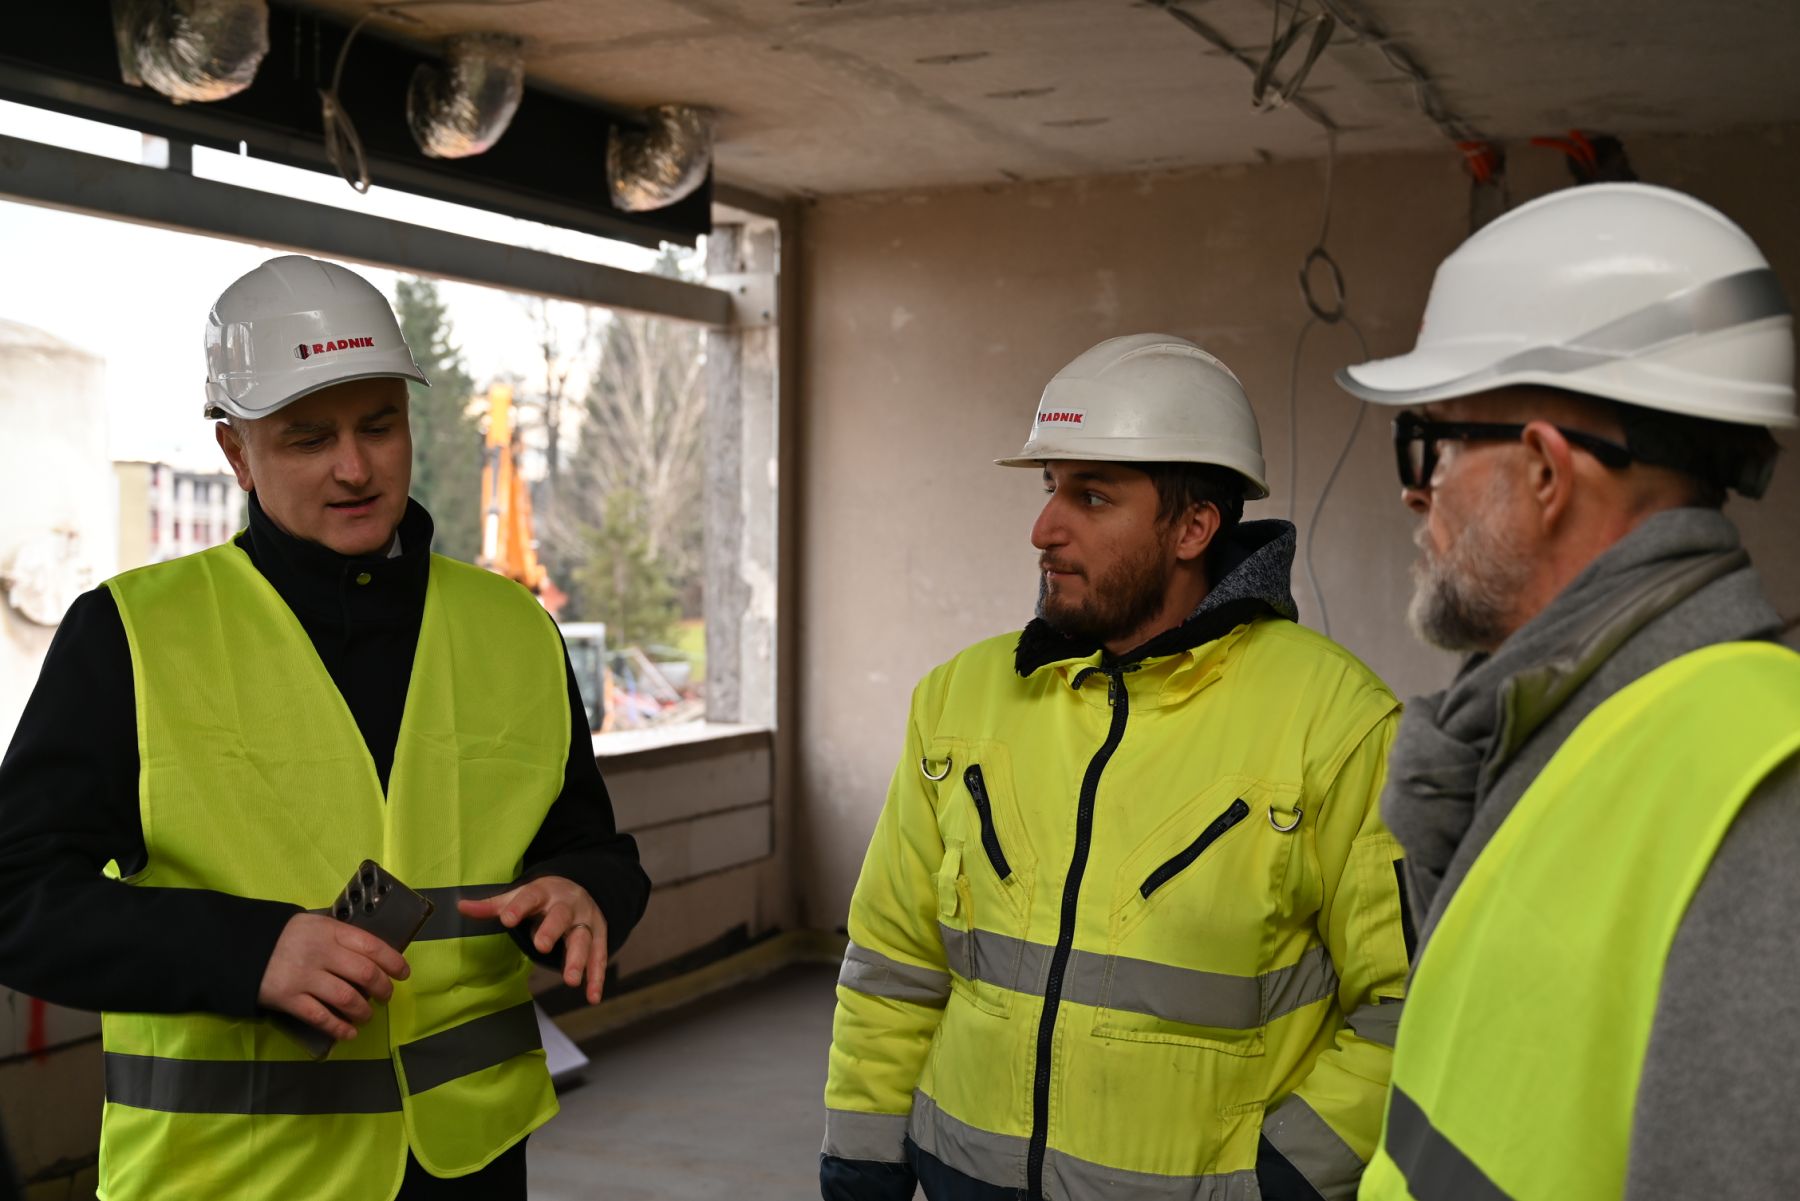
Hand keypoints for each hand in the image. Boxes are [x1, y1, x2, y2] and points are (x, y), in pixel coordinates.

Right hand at [257, 912, 410, 1041]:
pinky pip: (321, 1017)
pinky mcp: (288, 999)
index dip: (393, 961)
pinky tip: (348, 1033)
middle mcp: (321, 953)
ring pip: (347, 998)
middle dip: (382, 989)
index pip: (372, 945)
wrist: (240, 946)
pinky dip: (339, 1028)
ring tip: (366, 1016)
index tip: (403, 973)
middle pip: (364, 974)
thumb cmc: (286, 936)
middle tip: (385, 996)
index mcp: (330, 931)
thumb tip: (374, 956)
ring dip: (363, 1011)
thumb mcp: (315, 925)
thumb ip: (341, 937)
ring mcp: (304, 977)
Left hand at [458, 876, 608, 1004]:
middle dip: (552, 930)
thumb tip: (459, 906)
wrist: (578, 888)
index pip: (530, 897)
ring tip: (569, 980)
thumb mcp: (518, 896)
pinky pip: (599, 957)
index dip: (518, 908)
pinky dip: (596, 977)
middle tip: (542, 946)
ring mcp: (586, 920)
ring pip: (583, 938)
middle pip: (561, 916)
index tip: (506, 919)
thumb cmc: (542, 898)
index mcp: (544, 892)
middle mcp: (567, 905)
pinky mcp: (599, 936)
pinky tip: (592, 996)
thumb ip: (492, 906)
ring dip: (578, 959)